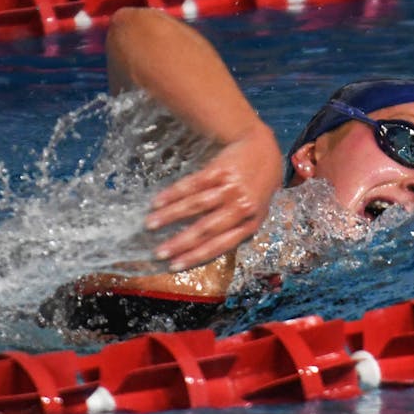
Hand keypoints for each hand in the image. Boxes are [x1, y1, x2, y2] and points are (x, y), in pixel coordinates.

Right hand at [145, 123, 281, 271]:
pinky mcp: (219, 169)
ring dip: (170, 216)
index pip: (220, 245)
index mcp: (251, 222)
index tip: (174, 265)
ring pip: (196, 205)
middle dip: (180, 243)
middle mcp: (241, 206)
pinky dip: (173, 194)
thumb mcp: (257, 210)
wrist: (263, 148)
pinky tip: (157, 201)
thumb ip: (238, 229)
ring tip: (150, 224)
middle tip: (159, 252)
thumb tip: (209, 249)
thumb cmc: (258, 184)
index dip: (196, 256)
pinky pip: (192, 184)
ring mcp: (230, 187)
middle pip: (206, 228)